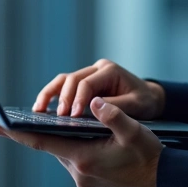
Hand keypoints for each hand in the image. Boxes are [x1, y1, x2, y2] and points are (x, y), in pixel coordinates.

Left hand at [0, 97, 163, 186]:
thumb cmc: (148, 154)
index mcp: (84, 157)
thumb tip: (94, 102)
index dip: (14, 133)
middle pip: (49, 145)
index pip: (41, 142)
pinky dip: (68, 145)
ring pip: (60, 150)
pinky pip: (70, 157)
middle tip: (11, 118)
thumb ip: (113, 115)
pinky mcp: (87, 180)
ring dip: (57, 137)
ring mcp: (81, 178)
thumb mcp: (134, 130)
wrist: (163, 179)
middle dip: (35, 131)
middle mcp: (77, 170)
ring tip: (53, 121)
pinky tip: (74, 135)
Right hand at [33, 59, 165, 119]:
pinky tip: (43, 109)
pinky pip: (64, 87)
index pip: (88, 82)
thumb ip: (116, 107)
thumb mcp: (136, 106)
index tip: (73, 116)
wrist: (149, 98)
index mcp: (110, 71)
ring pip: (63, 80)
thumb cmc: (144, 102)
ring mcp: (89, 73)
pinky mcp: (83, 83)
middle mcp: (97, 68)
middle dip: (63, 98)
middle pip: (72, 79)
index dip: (78, 99)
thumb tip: (94, 109)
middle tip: (57, 117)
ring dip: (49, 94)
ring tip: (38, 111)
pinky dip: (53, 96)